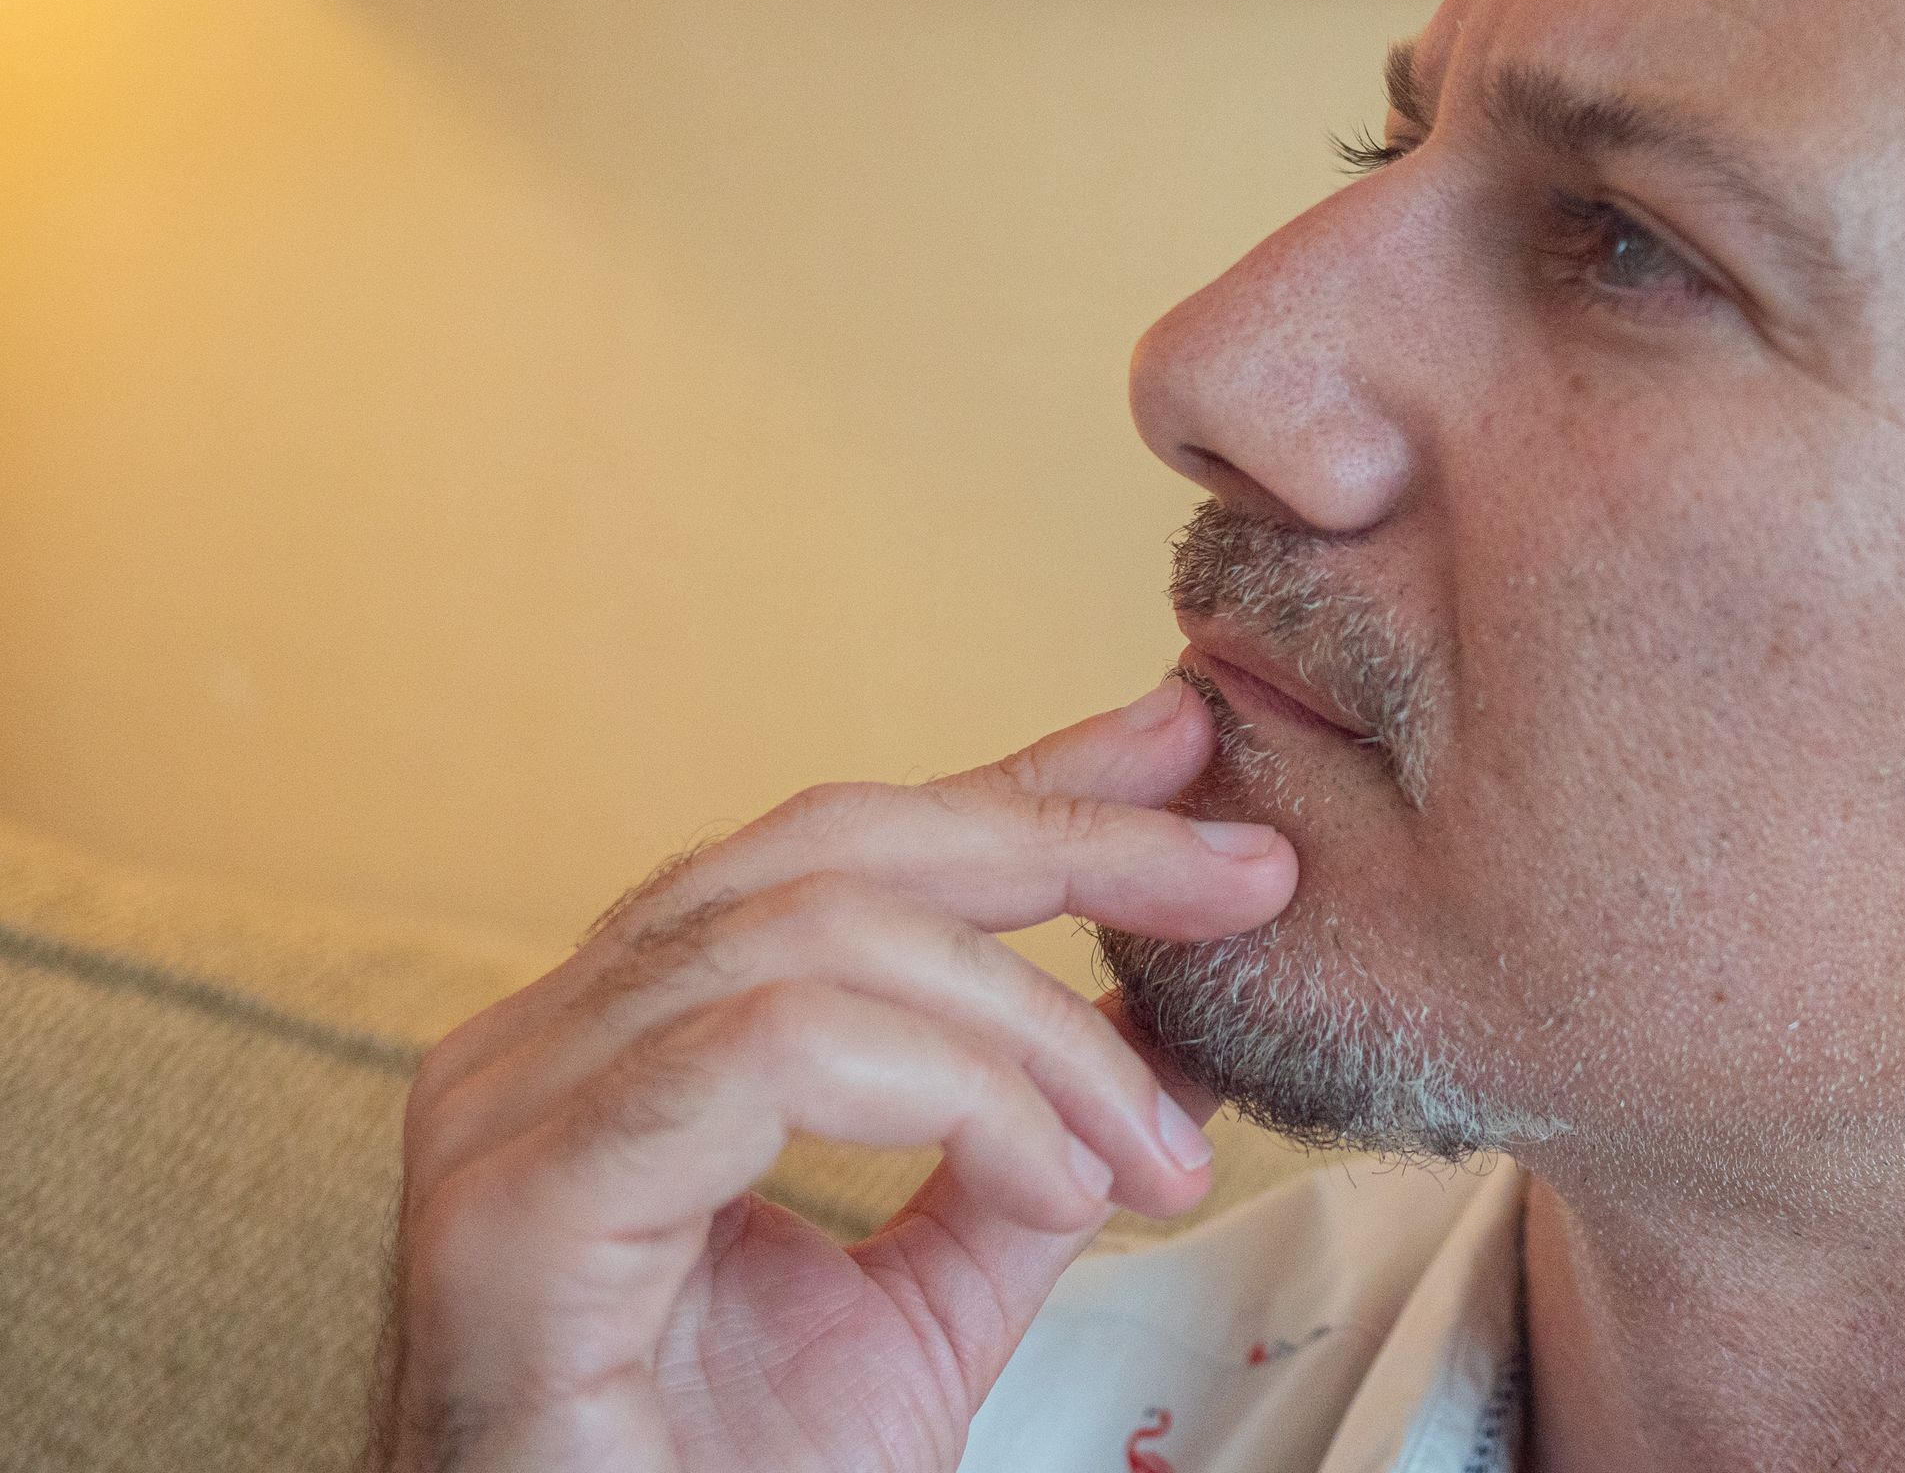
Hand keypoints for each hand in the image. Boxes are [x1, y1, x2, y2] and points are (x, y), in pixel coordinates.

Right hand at [369, 677, 1293, 1471]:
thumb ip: (1028, 1146)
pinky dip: (957, 1097)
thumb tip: (1169, 1016)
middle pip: (831, 850)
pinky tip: (1057, 1185)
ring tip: (1151, 1153)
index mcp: (623, 1045)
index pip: (840, 851)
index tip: (1186, 757)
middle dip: (1066, 848)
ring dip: (1036, 1033)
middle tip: (1244, 881)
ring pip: (819, 937)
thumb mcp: (933, 1300)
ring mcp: (508, 1115)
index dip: (1023, 788)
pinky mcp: (514, 1209)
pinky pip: (773, 1052)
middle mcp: (539, 1049)